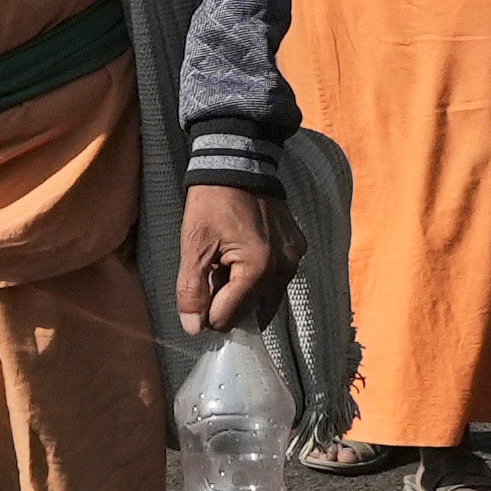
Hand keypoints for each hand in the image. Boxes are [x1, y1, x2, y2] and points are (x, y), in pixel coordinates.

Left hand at [177, 175, 300, 334]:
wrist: (238, 162)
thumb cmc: (212, 202)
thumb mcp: (194, 246)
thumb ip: (192, 291)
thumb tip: (194, 329)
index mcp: (258, 268)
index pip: (229, 318)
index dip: (208, 311)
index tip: (199, 290)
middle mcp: (284, 268)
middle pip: (252, 313)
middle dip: (229, 302)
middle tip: (213, 273)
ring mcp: (294, 258)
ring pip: (266, 298)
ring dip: (244, 291)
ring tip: (227, 264)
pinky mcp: (297, 248)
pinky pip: (277, 278)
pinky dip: (259, 277)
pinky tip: (242, 254)